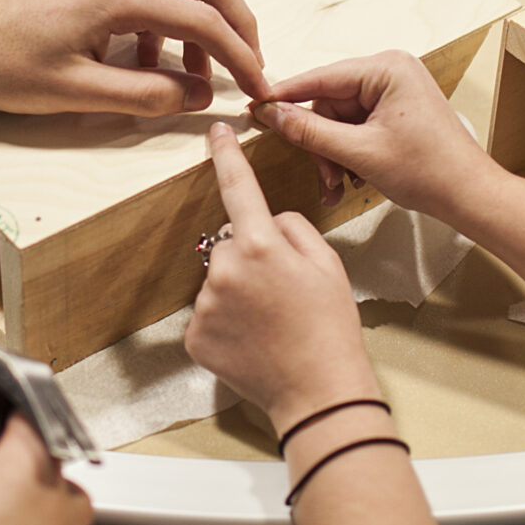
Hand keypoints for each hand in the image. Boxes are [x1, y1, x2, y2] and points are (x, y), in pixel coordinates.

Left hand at [0, 0, 268, 116]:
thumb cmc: (1, 63)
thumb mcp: (76, 93)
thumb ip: (145, 94)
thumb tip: (200, 96)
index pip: (204, 20)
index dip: (241, 57)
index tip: (260, 89)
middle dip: (238, 22)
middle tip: (251, 66)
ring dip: (204, 22)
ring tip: (200, 75)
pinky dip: (169, 21)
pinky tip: (150, 62)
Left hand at [184, 122, 379, 433]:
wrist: (318, 392)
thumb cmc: (329, 327)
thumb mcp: (326, 263)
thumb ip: (292, 229)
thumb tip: (267, 224)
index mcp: (261, 245)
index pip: (238, 186)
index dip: (226, 155)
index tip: (216, 132)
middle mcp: (225, 268)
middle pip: (229, 242)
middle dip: (250, 256)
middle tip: (282, 291)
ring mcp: (206, 304)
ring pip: (218, 279)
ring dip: (237, 291)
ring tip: (270, 321)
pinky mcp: (195, 335)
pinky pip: (208, 313)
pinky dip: (225, 322)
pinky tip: (253, 338)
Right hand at [254, 50, 489, 221]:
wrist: (469, 196)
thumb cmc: (431, 171)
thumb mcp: (360, 153)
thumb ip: (309, 131)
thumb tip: (271, 114)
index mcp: (387, 68)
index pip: (320, 78)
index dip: (285, 97)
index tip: (255, 107)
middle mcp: (390, 72)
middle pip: (328, 103)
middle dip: (322, 143)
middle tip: (325, 176)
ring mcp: (393, 91)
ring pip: (338, 120)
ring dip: (334, 154)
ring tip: (342, 184)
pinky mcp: (394, 111)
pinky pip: (355, 127)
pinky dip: (349, 154)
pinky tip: (354, 177)